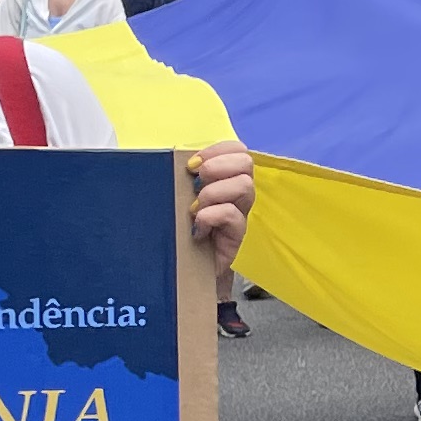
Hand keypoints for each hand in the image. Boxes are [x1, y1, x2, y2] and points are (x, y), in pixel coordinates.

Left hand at [187, 142, 253, 273]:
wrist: (185, 271)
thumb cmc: (180, 231)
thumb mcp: (179, 197)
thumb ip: (183, 178)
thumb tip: (174, 158)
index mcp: (224, 178)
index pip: (236, 150)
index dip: (217, 150)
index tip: (191, 164)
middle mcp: (236, 193)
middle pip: (246, 162)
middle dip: (218, 165)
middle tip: (197, 180)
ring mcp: (239, 213)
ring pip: (245, 185)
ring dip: (215, 191)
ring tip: (196, 207)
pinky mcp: (237, 235)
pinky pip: (233, 215)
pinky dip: (212, 215)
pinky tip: (197, 227)